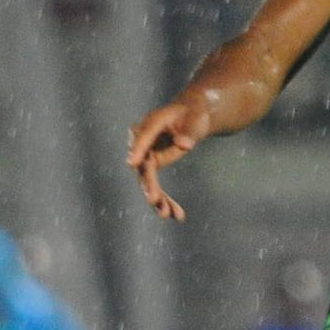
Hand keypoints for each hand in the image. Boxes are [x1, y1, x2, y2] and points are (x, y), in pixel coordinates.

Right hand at [125, 96, 212, 221]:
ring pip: (148, 181)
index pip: (143, 138)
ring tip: (169, 215)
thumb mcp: (197, 118)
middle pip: (143, 165)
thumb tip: (184, 145)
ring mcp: (146, 155)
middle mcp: (142, 141)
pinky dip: (166, 201)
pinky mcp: (153, 166)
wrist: (192, 115)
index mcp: (151, 124)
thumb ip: (190, 131)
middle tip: (155, 201)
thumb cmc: (194, 113)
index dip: (138, 150)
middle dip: (149, 184)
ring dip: (158, 200)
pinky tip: (179, 216)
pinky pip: (156, 185)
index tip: (133, 163)